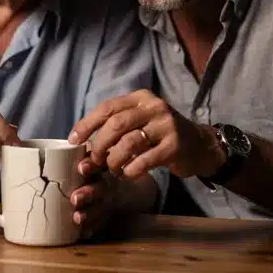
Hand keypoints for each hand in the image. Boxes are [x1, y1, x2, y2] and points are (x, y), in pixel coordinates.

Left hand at [68, 89, 217, 178]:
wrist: (199, 145)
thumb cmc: (160, 135)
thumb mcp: (141, 122)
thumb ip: (117, 127)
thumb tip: (82, 143)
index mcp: (141, 98)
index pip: (108, 107)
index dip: (87, 124)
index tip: (73, 140)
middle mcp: (154, 107)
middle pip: (116, 124)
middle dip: (100, 145)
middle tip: (95, 160)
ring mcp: (166, 125)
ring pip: (129, 142)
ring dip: (114, 160)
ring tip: (112, 169)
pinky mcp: (175, 145)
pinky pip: (145, 159)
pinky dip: (131, 170)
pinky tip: (129, 174)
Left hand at [69, 159, 118, 238]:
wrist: (118, 185)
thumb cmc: (92, 168)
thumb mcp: (89, 157)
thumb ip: (75, 153)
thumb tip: (52, 148)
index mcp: (101, 165)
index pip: (98, 163)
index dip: (91, 166)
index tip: (81, 168)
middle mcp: (106, 183)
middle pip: (100, 188)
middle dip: (88, 193)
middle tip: (75, 198)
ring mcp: (107, 200)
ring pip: (101, 208)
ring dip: (89, 214)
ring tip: (77, 218)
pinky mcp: (105, 215)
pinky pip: (100, 223)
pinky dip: (92, 228)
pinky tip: (82, 233)